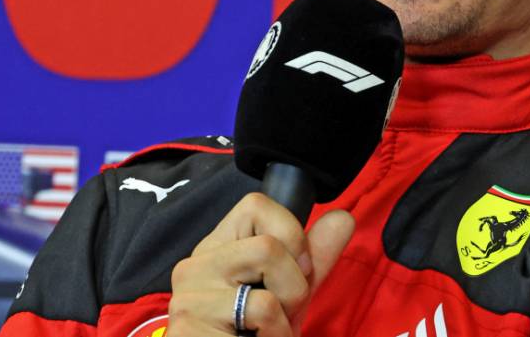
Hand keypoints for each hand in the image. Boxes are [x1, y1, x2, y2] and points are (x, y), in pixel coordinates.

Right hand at [168, 192, 354, 336]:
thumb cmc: (260, 335)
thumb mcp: (292, 293)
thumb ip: (315, 257)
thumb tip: (343, 217)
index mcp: (216, 249)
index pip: (255, 205)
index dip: (291, 235)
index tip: (296, 272)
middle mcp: (194, 266)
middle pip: (268, 246)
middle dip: (294, 289)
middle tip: (277, 316)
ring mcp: (186, 298)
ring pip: (266, 289)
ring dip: (282, 321)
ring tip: (264, 334)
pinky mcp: (187, 328)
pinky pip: (260, 316)